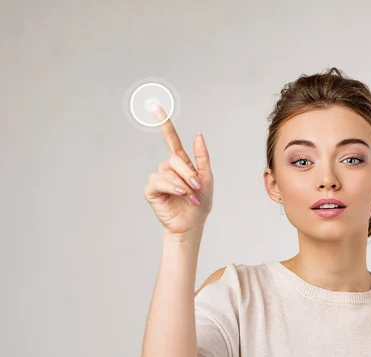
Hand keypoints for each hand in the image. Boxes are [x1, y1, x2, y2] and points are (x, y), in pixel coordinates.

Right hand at [143, 105, 213, 236]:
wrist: (193, 223)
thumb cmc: (200, 202)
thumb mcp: (207, 178)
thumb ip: (202, 157)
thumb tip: (198, 135)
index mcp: (181, 163)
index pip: (171, 139)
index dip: (164, 124)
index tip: (156, 107)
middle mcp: (168, 168)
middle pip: (174, 158)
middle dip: (188, 173)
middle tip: (197, 187)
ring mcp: (159, 178)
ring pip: (167, 171)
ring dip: (182, 184)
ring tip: (190, 195)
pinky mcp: (151, 190)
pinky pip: (158, 182)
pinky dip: (171, 187)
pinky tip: (179, 194)